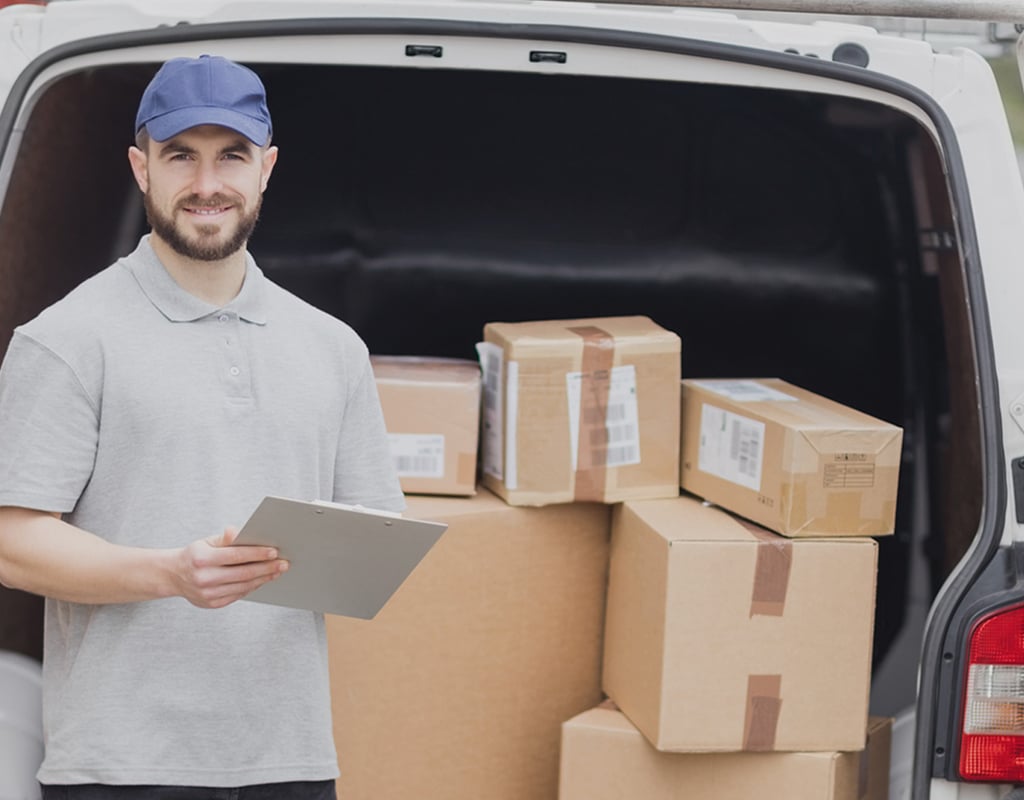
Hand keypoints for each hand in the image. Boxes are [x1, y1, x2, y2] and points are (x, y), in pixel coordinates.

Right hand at [171, 526, 287, 608]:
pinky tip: (262, 580)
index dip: (257, 553)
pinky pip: (238, 595)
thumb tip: (238, 531)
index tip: (274, 551)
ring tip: (276, 572)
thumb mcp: (206, 541)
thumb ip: (225, 538)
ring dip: (263, 579)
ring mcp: (207, 593)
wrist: (173, 575)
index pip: (236, 555)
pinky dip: (252, 587)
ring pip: (242, 586)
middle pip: (243, 573)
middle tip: (283, 564)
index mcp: (202, 558)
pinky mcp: (211, 604)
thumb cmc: (195, 555)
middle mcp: (204, 578)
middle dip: (267, 568)